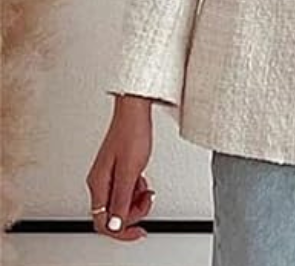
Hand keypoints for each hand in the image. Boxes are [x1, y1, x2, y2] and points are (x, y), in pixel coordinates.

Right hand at [85, 94, 155, 241]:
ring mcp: (108, 174)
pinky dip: (136, 189)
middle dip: (132, 212)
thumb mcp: (130, 170)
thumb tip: (116, 225)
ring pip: (120, 201)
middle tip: (147, 201)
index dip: (122, 231)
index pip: (104, 222)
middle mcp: (99, 181)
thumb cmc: (132, 132)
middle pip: (112, 213)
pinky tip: (143, 181)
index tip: (139, 231)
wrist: (134, 111)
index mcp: (98, 184)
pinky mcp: (117, 167)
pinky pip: (124, 188)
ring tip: (146, 190)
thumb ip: (122, 198)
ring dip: (135, 201)